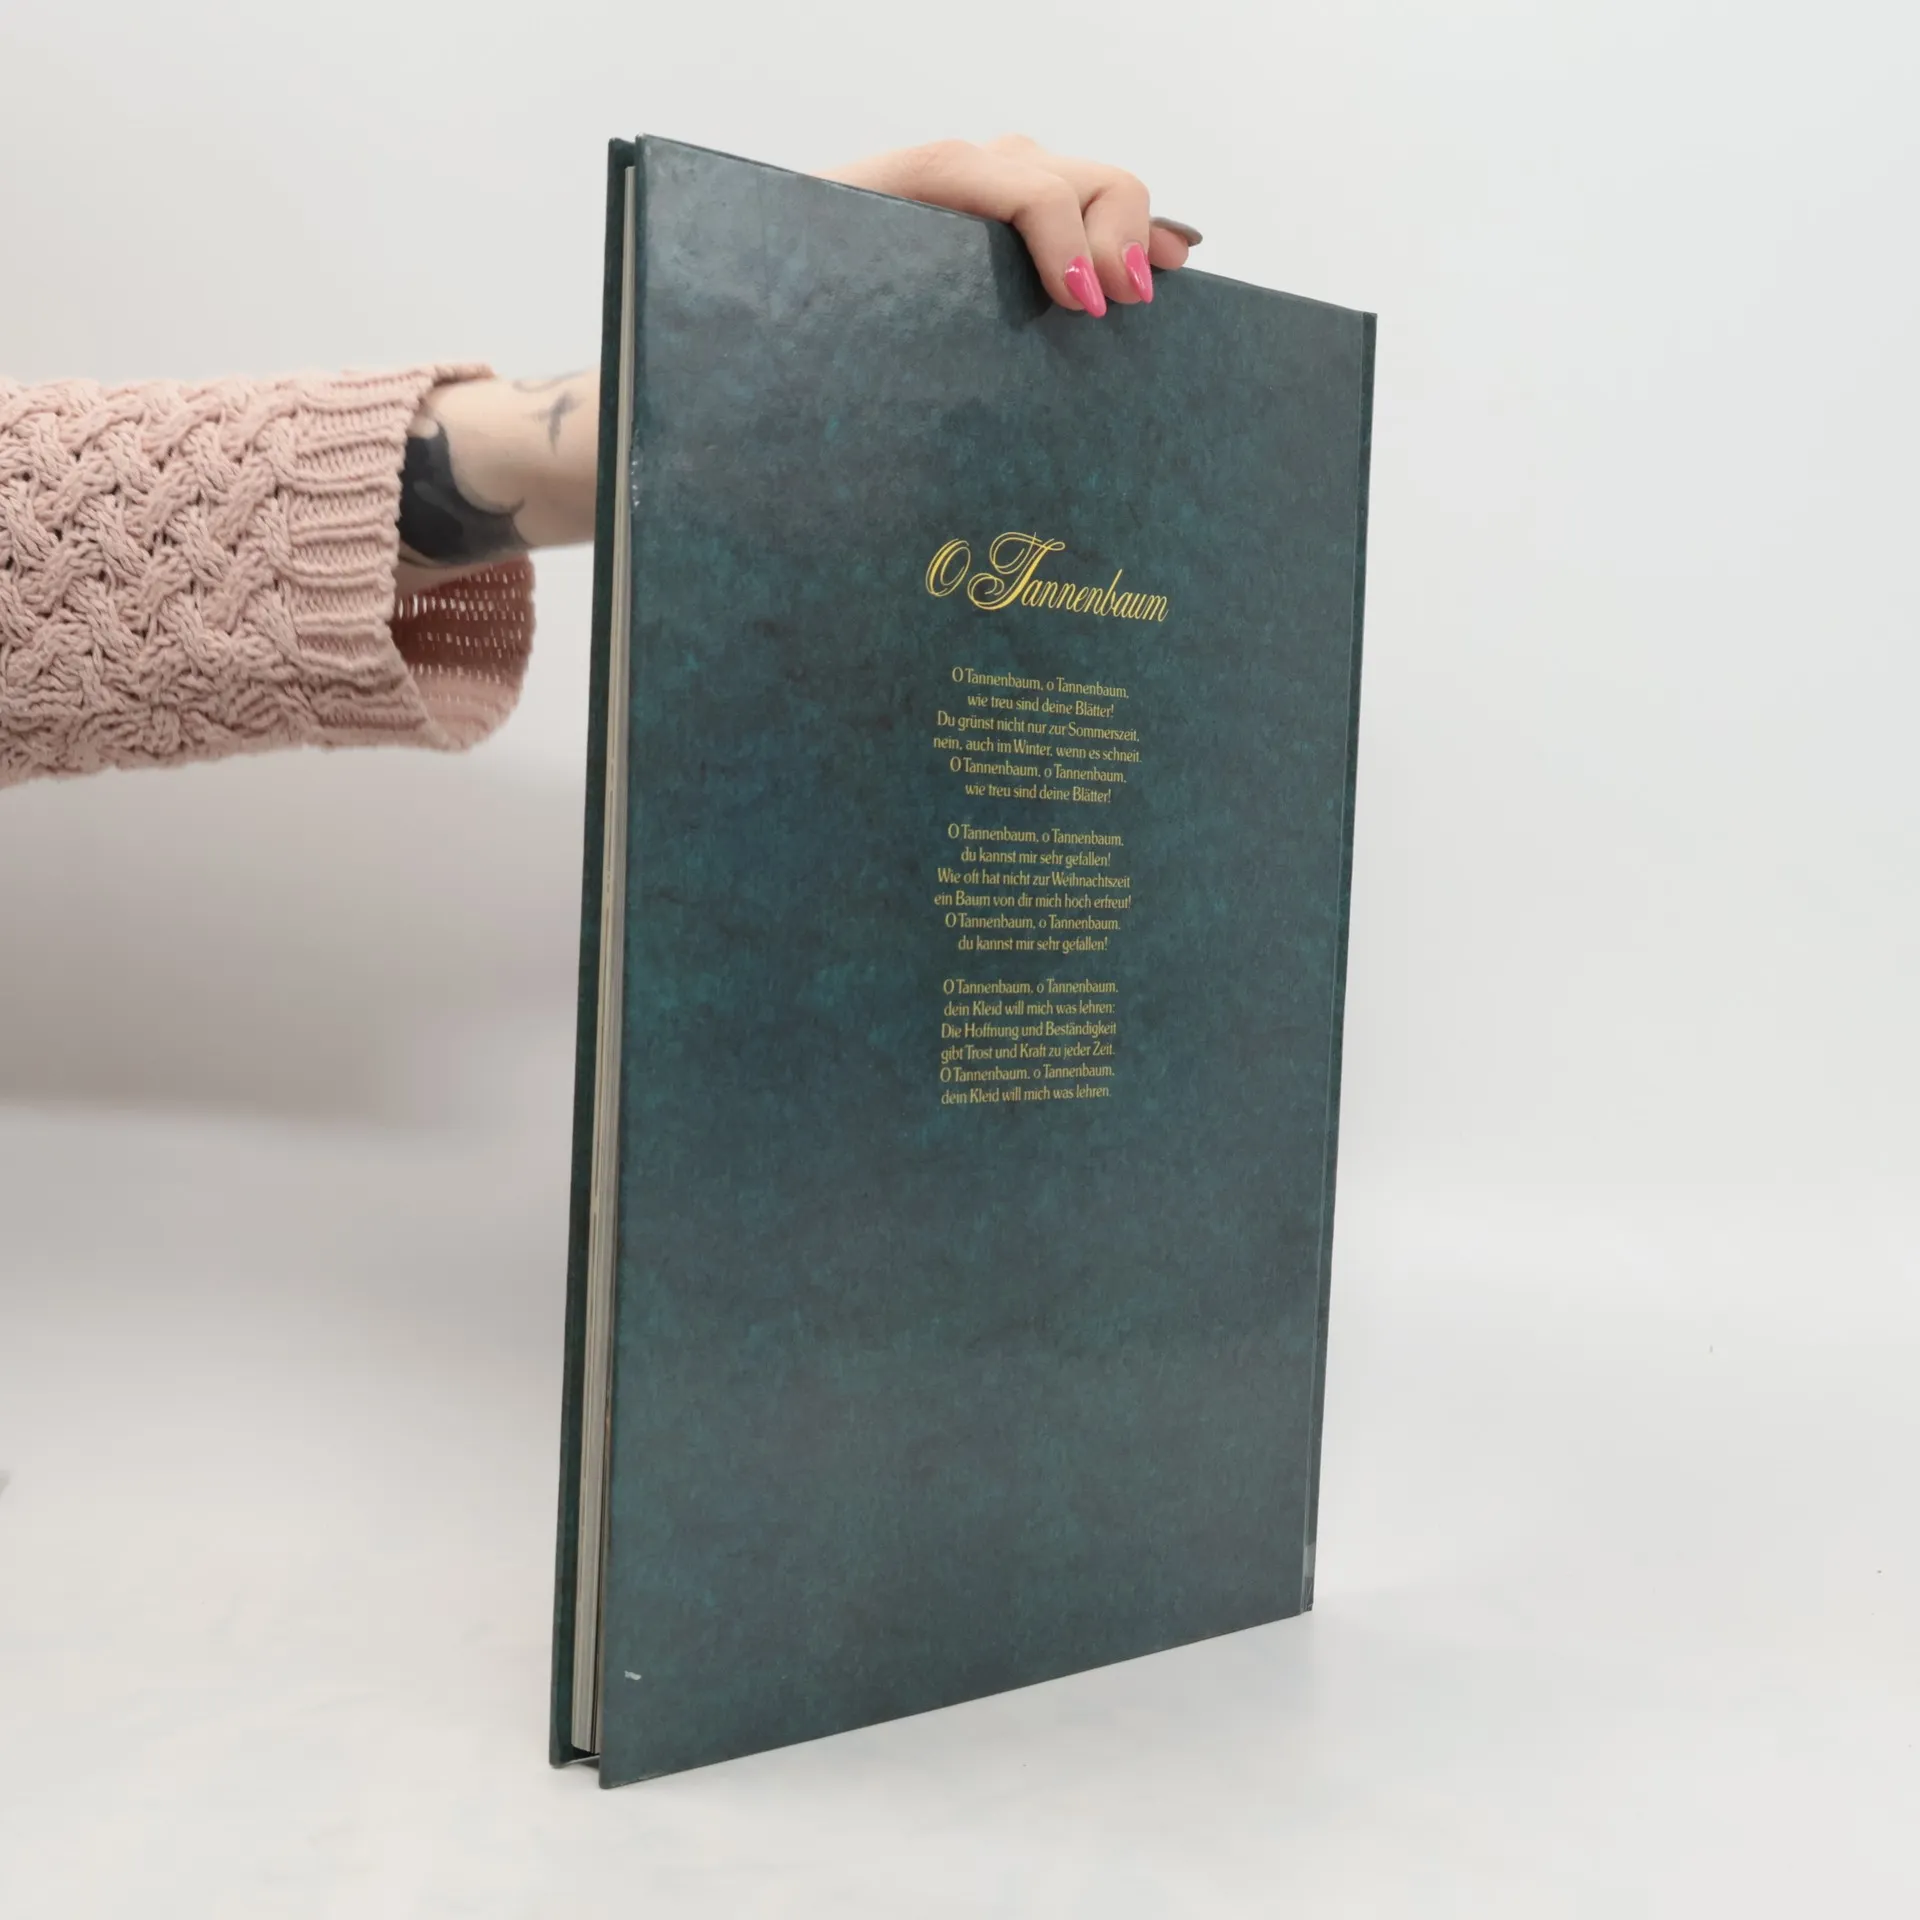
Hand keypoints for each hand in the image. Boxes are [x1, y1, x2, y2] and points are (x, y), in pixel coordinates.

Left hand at [396, 137, 1202, 594]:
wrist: (658, 408)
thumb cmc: (702, 401)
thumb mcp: (752, 388)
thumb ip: (813, 393)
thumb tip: (910, 435)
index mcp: (864, 211)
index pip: (988, 171)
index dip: (1056, 223)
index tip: (1088, 304)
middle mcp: (910, 209)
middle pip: (1044, 162)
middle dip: (1106, 220)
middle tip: (1117, 312)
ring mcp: (936, 240)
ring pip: (1056, 189)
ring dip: (1115, 235)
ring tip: (1136, 312)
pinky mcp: (955, 285)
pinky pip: (1042, 243)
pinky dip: (1100, 259)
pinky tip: (1134, 309)